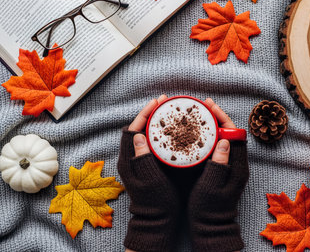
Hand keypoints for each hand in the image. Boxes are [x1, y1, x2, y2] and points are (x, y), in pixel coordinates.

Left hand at [119, 95, 179, 251]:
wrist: (156, 219)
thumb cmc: (156, 201)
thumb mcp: (151, 180)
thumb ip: (144, 159)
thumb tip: (138, 136)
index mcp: (128, 161)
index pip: (132, 129)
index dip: (144, 114)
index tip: (157, 103)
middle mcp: (129, 158)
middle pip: (135, 128)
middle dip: (148, 113)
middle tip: (163, 103)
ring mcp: (135, 161)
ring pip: (141, 133)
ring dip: (151, 120)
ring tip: (166, 111)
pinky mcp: (143, 164)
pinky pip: (147, 141)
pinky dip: (155, 131)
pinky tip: (168, 129)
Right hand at [188, 98, 248, 251]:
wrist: (211, 227)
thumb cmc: (209, 209)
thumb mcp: (211, 186)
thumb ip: (219, 164)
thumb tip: (224, 141)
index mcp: (237, 167)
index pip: (236, 134)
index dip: (224, 118)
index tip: (211, 107)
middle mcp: (238, 164)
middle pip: (233, 133)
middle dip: (219, 117)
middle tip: (204, 106)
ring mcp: (232, 167)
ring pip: (227, 138)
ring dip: (216, 125)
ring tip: (201, 115)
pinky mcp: (224, 170)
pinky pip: (220, 147)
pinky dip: (212, 137)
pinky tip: (199, 134)